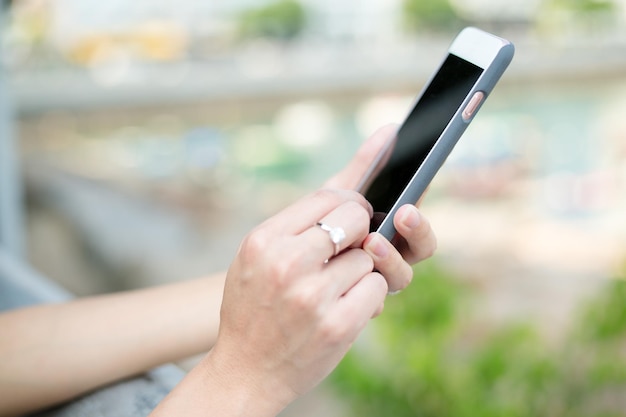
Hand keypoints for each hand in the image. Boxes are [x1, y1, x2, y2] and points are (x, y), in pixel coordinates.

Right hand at [207, 188, 386, 413]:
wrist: (246, 371)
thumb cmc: (252, 310)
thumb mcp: (253, 260)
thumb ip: (290, 230)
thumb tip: (343, 204)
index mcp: (264, 241)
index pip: (325, 197)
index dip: (349, 202)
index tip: (356, 212)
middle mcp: (287, 263)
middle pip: (354, 219)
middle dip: (362, 229)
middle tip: (356, 244)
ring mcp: (313, 295)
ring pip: (368, 256)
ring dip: (362, 269)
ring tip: (341, 285)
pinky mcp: (338, 325)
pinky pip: (377, 287)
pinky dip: (370, 294)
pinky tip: (351, 303)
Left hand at [325, 124, 437, 292]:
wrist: (282, 286)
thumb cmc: (314, 232)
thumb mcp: (336, 197)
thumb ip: (365, 168)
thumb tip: (391, 128)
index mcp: (392, 234)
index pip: (418, 229)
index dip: (418, 220)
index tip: (407, 207)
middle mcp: (390, 260)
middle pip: (420, 250)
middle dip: (416, 233)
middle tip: (403, 216)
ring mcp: (374, 285)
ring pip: (399, 277)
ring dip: (390, 258)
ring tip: (370, 242)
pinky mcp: (356, 307)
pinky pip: (371, 300)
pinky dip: (363, 288)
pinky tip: (344, 279)